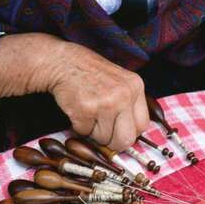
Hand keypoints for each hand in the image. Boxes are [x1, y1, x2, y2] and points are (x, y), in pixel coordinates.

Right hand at [0, 33, 148, 151]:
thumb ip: (129, 104)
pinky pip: (85, 133)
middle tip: (103, 132)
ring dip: (94, 133)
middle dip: (113, 142)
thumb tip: (131, 136)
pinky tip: (78, 110)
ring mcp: (106, 103)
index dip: (129, 132)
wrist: (61, 61)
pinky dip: (79, 127)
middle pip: (127, 139)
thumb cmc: (90, 73)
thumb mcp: (120, 81)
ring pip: (105, 139)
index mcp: (136, 87)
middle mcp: (124, 95)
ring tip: (89, 114)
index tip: (119, 131)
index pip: (142, 126)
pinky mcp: (86, 109)